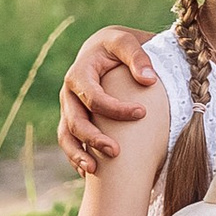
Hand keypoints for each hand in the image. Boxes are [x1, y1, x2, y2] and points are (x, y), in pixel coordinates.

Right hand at [58, 26, 155, 176]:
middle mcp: (69, 93)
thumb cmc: (118, 47)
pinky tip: (90, 173)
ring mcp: (68, 108)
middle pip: (75, 121)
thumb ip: (138, 56)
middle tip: (116, 152)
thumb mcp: (127, 42)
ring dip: (77, 155)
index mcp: (80, 73)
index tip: (142, 113)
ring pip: (66, 135)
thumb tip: (149, 79)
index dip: (116, 108)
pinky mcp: (72, 119)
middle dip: (93, 138)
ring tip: (94, 171)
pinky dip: (76, 158)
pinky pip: (69, 142)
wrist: (102, 50)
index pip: (94, 97)